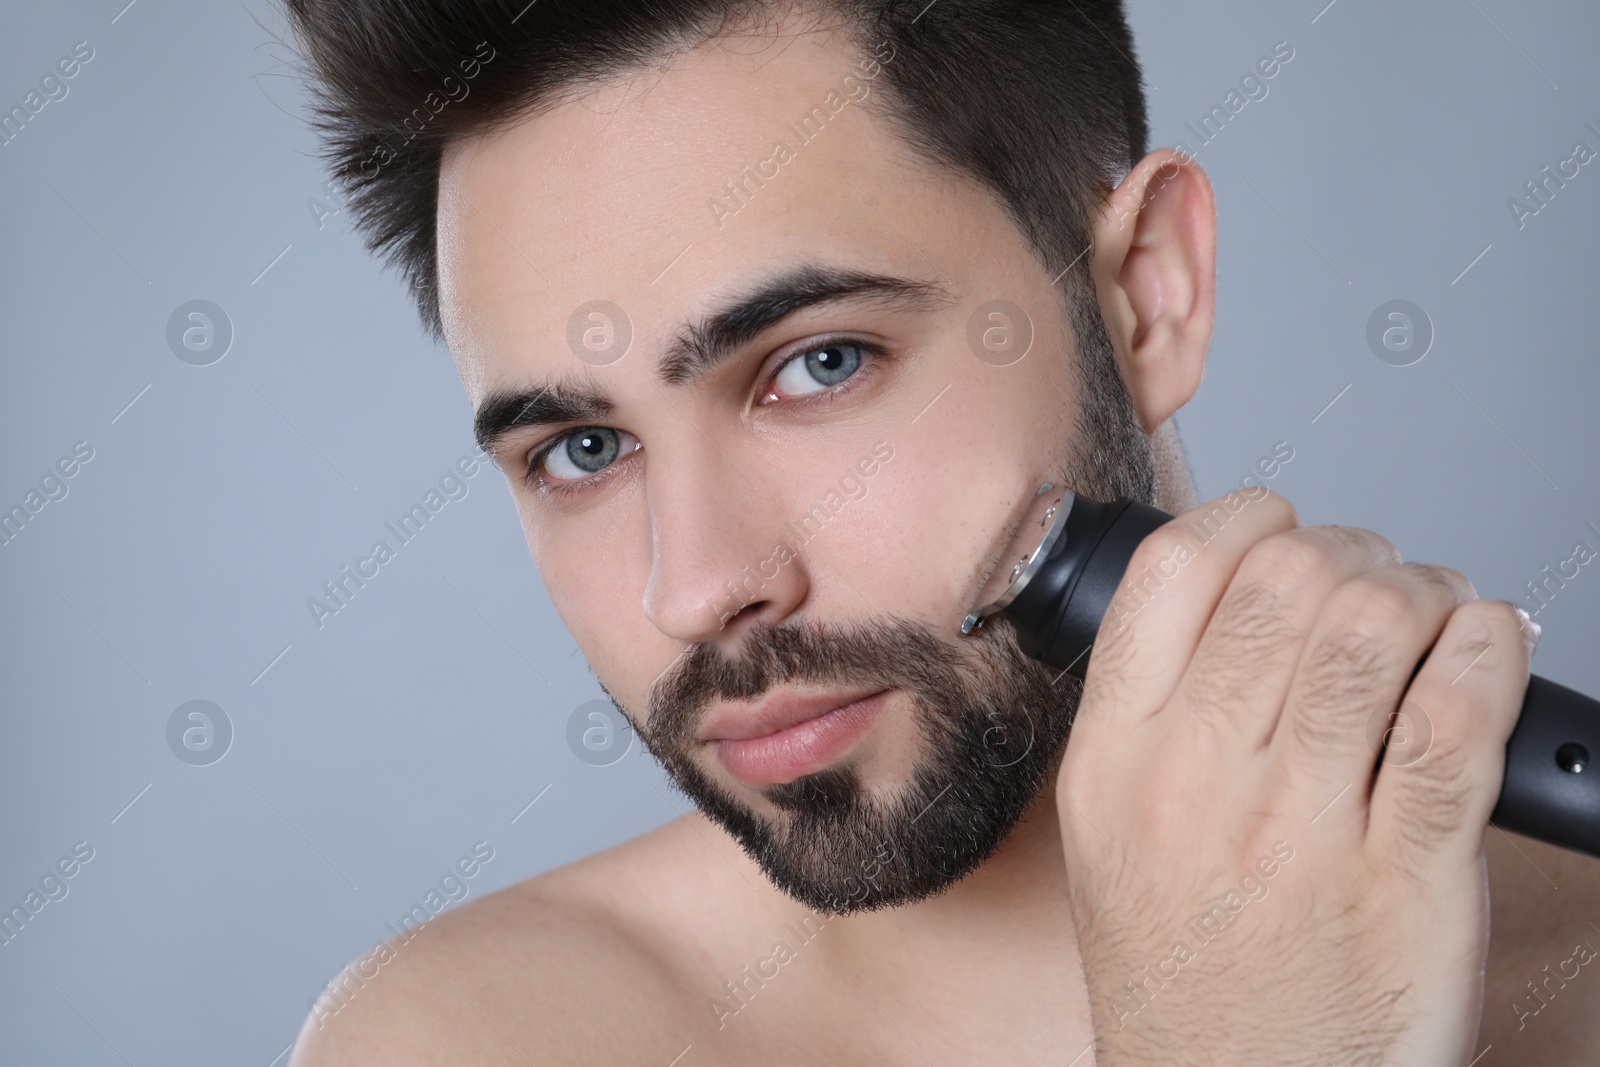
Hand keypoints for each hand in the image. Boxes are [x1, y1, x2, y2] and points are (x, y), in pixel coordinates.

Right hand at [1055, 489, 1537, 1065]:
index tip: (1278, 527)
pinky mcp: (1405, 878)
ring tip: (1433, 617)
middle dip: (1352, 550)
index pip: (1172, 573)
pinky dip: (1488, 651)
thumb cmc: (1184, 976)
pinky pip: (1458, 717)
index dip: (1245, 518)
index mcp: (1112, 762)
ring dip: (1426, 593)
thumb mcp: (1111, 835)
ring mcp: (1299, 832)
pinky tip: (1482, 651)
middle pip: (1286, 579)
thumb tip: (1241, 595)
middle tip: (1373, 579)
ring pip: (1374, 628)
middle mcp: (1194, 784)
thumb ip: (1153, 714)